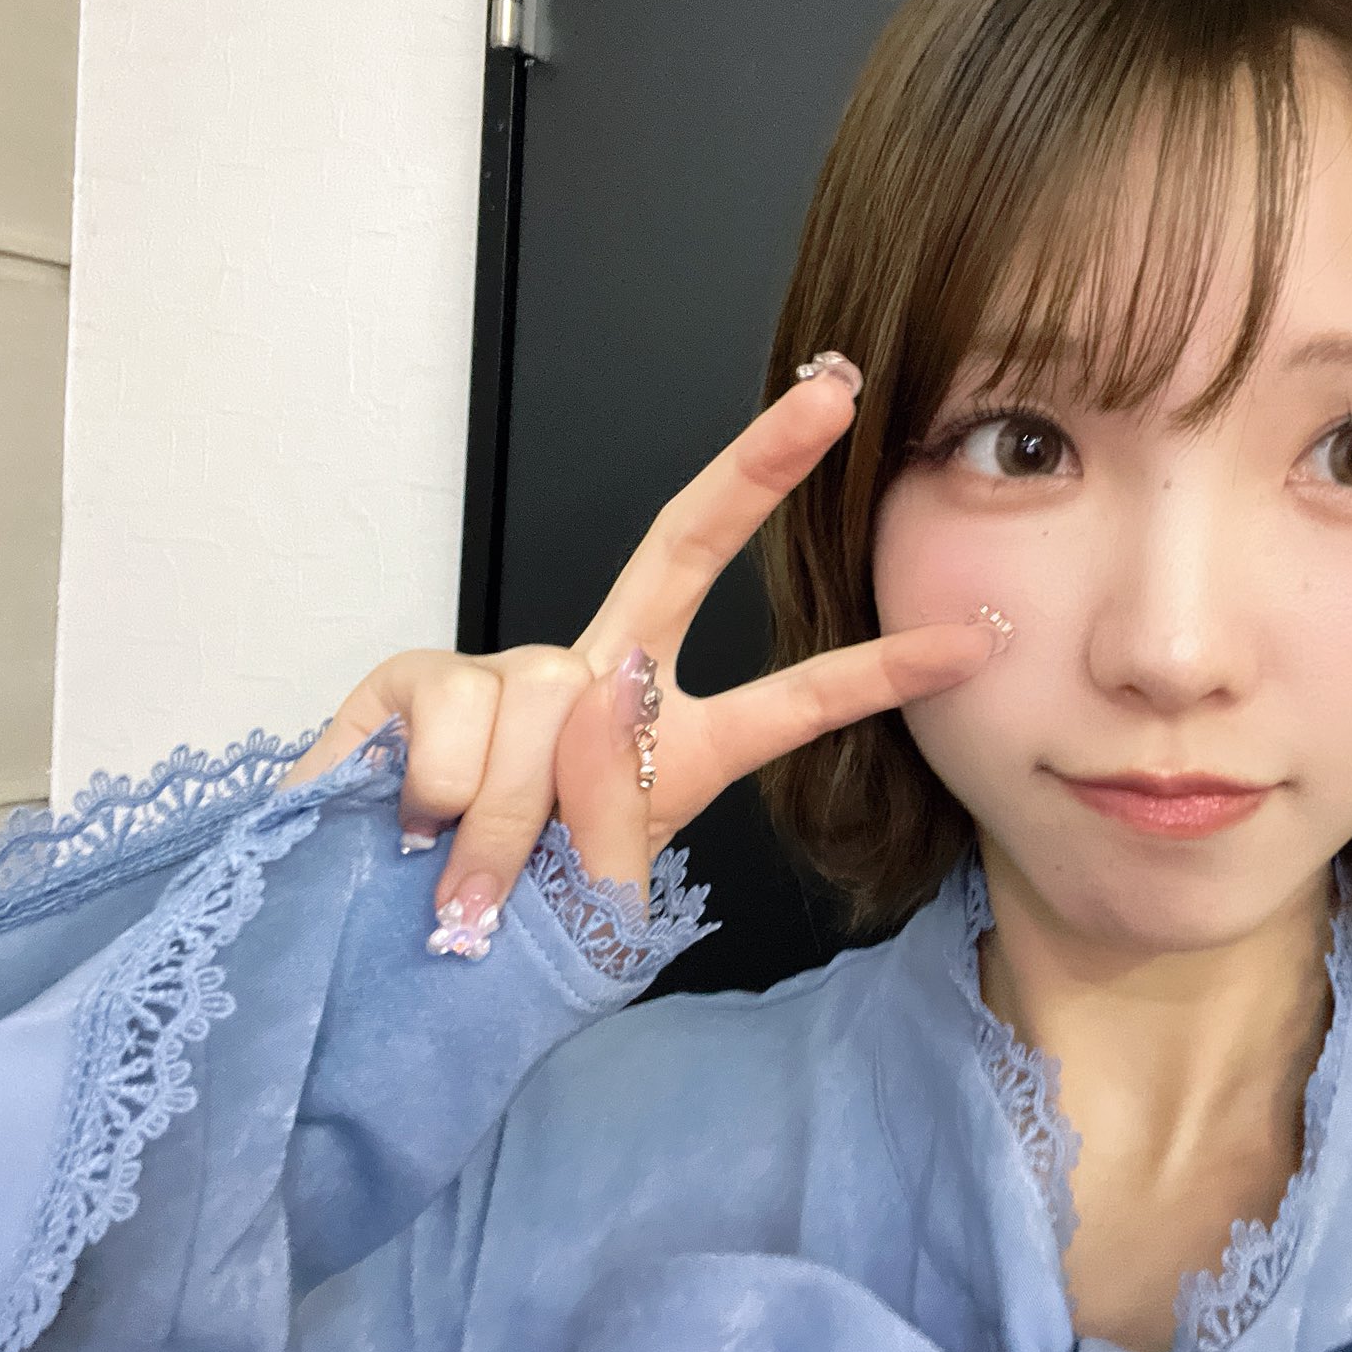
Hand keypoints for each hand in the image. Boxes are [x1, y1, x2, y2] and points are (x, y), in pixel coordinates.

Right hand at [279, 353, 1007, 950]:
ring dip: (513, 821)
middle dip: (759, 465)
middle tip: (836, 391)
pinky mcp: (416, 677)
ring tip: (472, 889)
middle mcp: (600, 681)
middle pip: (684, 545)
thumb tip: (594, 691)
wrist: (370, 959)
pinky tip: (414, 830)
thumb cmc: (503, 935)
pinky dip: (442, 800)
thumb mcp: (595, 910)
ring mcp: (510, 671)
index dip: (885, 670)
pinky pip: (460, 718)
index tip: (982, 633)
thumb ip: (615, 822)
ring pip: (548, 701)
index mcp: (674, 747)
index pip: (795, 696)